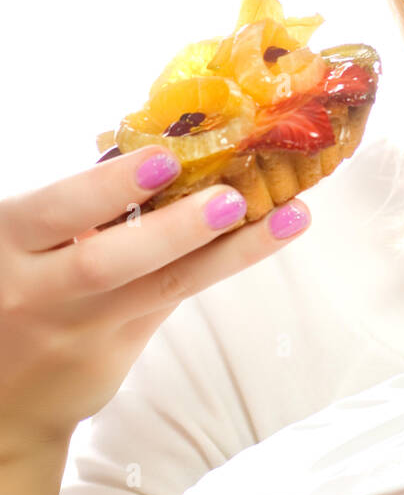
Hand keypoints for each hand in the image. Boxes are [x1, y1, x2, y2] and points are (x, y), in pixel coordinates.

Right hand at [0, 146, 310, 459]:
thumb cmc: (18, 284)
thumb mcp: (25, 238)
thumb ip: (81, 203)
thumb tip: (159, 139)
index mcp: (8, 241)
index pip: (61, 210)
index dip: (112, 186)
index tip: (167, 157)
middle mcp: (35, 290)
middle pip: (107, 262)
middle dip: (173, 228)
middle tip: (230, 197)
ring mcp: (78, 329)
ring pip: (160, 288)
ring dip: (227, 250)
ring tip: (284, 217)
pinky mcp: (112, 356)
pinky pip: (170, 303)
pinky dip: (215, 266)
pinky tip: (262, 239)